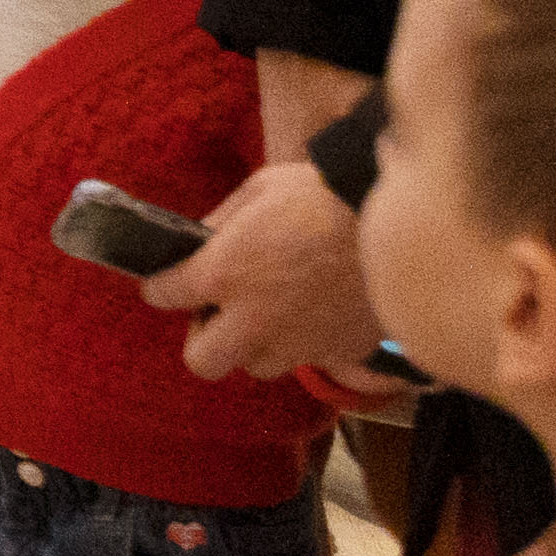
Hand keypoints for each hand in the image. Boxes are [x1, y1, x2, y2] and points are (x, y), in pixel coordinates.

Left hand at [146, 153, 383, 382]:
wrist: (394, 219)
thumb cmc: (323, 193)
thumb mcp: (259, 190)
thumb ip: (222, 221)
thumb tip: (203, 240)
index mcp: (224, 272)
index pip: (164, 294)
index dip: (161, 286)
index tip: (166, 283)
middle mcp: (253, 318)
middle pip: (202, 361)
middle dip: (203, 339)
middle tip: (218, 312)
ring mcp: (296, 342)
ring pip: (257, 366)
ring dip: (255, 344)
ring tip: (271, 312)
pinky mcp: (337, 351)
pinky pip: (308, 359)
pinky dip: (304, 342)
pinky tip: (315, 312)